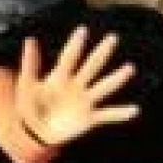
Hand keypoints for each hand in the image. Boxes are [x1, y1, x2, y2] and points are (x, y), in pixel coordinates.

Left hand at [15, 28, 138, 148]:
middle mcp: (76, 85)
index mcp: (60, 77)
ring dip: (116, 79)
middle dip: (101, 53)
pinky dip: (120, 113)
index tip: (82, 30)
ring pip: (103, 87)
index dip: (75, 45)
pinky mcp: (89, 118)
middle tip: (113, 38)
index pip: (69, 58)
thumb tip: (28, 41)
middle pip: (91, 66)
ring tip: (130, 68)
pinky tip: (135, 110)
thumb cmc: (31, 106)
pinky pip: (107, 115)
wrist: (36, 132)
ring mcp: (85, 101)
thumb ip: (30, 65)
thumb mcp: (27, 86)